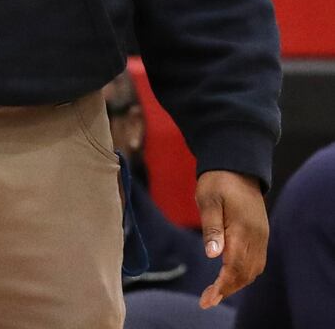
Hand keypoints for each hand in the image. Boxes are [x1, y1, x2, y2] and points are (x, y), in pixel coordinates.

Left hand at [197, 170, 268, 308]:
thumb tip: (213, 255)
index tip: (208, 298)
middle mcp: (256, 237)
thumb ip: (211, 227)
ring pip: (253, 270)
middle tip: (207, 300)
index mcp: (242, 229)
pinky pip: (256, 262)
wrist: (237, 166)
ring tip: (215, 293)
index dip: (222, 285)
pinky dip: (243, 274)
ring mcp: (261, 237)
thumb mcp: (208, 199)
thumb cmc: (217, 182)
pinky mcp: (260, 235)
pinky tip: (230, 277)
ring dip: (236, 283)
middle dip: (227, 289)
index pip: (235, 266)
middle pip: (246, 273)